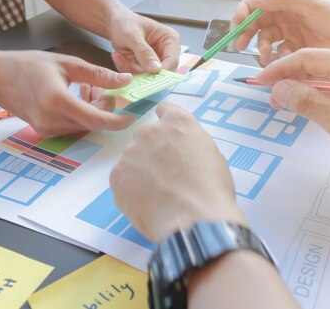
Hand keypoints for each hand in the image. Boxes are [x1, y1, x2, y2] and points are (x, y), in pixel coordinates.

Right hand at [0, 51, 135, 136]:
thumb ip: (99, 75)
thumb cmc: (28, 65)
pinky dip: (81, 112)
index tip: (133, 115)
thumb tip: (125, 81)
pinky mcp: (44, 131)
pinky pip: (72, 125)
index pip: (96, 119)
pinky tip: (77, 95)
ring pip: (84, 124)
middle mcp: (51, 120)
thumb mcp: (68, 63)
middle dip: (105, 107)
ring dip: (93, 109)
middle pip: (93, 122)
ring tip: (87, 87)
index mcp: (57, 100)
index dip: (117, 120)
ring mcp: (46, 128)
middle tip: (102, 87)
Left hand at [107, 9, 180, 73]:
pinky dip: (128, 70)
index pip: (172, 61)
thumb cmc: (125, 23)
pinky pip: (139, 76)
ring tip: (120, 56)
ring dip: (132, 69)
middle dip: (141, 70)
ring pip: (148, 77)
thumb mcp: (132, 35)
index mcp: (170, 39)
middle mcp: (166, 52)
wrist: (115, 24)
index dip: (161, 72)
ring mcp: (156, 60)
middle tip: (126, 62)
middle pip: (161, 73)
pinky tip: (121, 58)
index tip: (146, 77)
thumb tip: (156, 68)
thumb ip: (143, 51)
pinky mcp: (146, 67)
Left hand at [110, 102, 246, 241]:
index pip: (166, 110)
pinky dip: (131, 189)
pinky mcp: (117, 175)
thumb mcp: (211, 155)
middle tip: (167, 175)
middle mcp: (151, 131)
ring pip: (133, 158)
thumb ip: (190, 144)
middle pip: (147, 136)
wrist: (194, 219)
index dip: (168, 126)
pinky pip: (123, 178)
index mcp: (178, 122)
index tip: (170, 138)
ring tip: (158, 195)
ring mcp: (131, 152)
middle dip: (154, 151)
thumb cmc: (211, 189)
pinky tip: (147, 203)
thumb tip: (181, 153)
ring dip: (142, 171)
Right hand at [232, 0, 329, 65]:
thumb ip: (285, 0)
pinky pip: (279, 56)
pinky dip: (277, 60)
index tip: (239, 23)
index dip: (244, 11)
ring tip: (267, 55)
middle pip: (256, 22)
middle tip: (241, 44)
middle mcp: (286, 15)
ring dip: (262, 48)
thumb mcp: (314, 2)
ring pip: (265, 41)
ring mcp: (291, 34)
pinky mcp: (297, 51)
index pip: (258, 0)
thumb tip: (257, 0)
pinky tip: (284, 61)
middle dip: (246, 33)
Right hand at [256, 48, 329, 160]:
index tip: (258, 82)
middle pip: (311, 62)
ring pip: (319, 73)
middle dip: (287, 78)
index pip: (306, 57)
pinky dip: (314, 92)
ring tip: (281, 103)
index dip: (279, 69)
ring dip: (299, 86)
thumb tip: (278, 89)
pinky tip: (302, 103)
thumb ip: (307, 101)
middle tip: (268, 98)